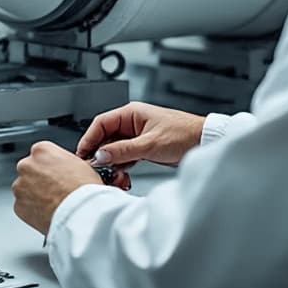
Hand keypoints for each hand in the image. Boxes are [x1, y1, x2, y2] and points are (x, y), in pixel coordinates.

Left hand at [12, 141, 101, 234]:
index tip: (55, 174)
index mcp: (41, 150)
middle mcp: (26, 165)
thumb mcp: (81, 164)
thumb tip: (66, 170)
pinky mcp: (18, 206)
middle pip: (30, 170)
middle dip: (39, 180)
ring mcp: (20, 186)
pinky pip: (24, 207)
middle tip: (54, 190)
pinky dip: (33, 210)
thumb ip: (65, 163)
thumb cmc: (83, 189)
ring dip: (35, 195)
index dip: (50, 167)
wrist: (79, 212)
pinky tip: (47, 212)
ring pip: (25, 189)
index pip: (41, 154)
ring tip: (53, 203)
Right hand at [76, 101, 204, 182]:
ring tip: (112, 173)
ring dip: (112, 162)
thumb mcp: (150, 144)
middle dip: (101, 153)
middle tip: (96, 168)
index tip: (83, 154)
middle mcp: (133, 123)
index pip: (101, 123)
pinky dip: (122, 165)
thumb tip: (101, 155)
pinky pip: (125, 156)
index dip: (89, 138)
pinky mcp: (144, 148)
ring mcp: (138, 136)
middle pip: (106, 137)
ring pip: (115, 149)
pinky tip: (123, 174)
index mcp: (132, 113)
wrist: (205, 142)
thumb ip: (123, 151)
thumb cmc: (184, 134)